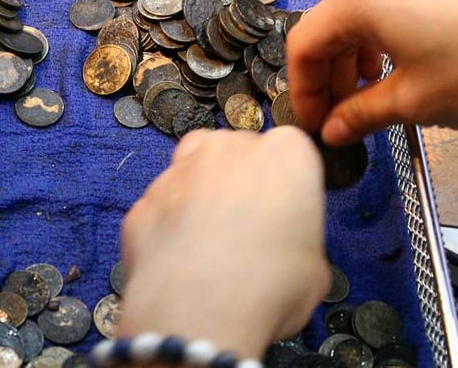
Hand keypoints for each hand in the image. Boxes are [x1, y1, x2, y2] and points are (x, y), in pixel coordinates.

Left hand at [118, 128, 328, 358]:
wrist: (197, 310)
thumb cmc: (270, 286)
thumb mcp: (314, 272)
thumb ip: (297, 241)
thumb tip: (281, 254)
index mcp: (285, 154)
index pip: (290, 153)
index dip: (287, 187)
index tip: (286, 217)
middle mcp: (229, 147)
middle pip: (237, 151)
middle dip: (240, 181)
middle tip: (246, 231)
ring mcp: (179, 169)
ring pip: (192, 164)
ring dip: (200, 189)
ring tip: (208, 237)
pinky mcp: (143, 198)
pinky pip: (160, 205)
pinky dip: (167, 224)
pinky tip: (176, 259)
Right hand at [288, 0, 457, 145]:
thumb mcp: (416, 103)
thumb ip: (362, 115)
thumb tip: (336, 128)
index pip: (305, 46)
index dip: (303, 91)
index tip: (314, 119)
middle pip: (333, 22)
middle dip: (334, 72)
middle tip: (344, 112)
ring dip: (361, 41)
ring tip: (378, 78)